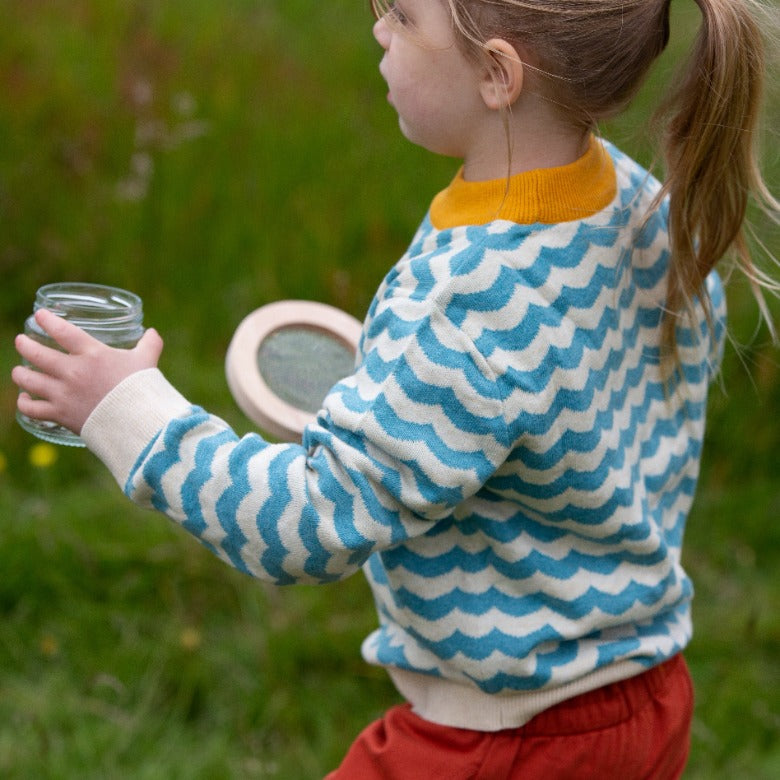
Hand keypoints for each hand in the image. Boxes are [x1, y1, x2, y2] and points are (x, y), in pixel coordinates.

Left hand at [12, 308, 163, 434]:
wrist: (137, 420)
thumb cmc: (142, 388)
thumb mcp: (147, 360)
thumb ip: (150, 344)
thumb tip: (153, 333)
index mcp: (92, 354)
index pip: (63, 331)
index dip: (48, 320)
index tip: (39, 315)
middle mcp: (72, 371)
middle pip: (36, 354)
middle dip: (25, 345)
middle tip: (21, 341)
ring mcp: (63, 393)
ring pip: (28, 380)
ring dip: (20, 373)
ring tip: (19, 370)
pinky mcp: (60, 414)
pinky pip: (32, 409)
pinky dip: (24, 403)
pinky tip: (24, 399)